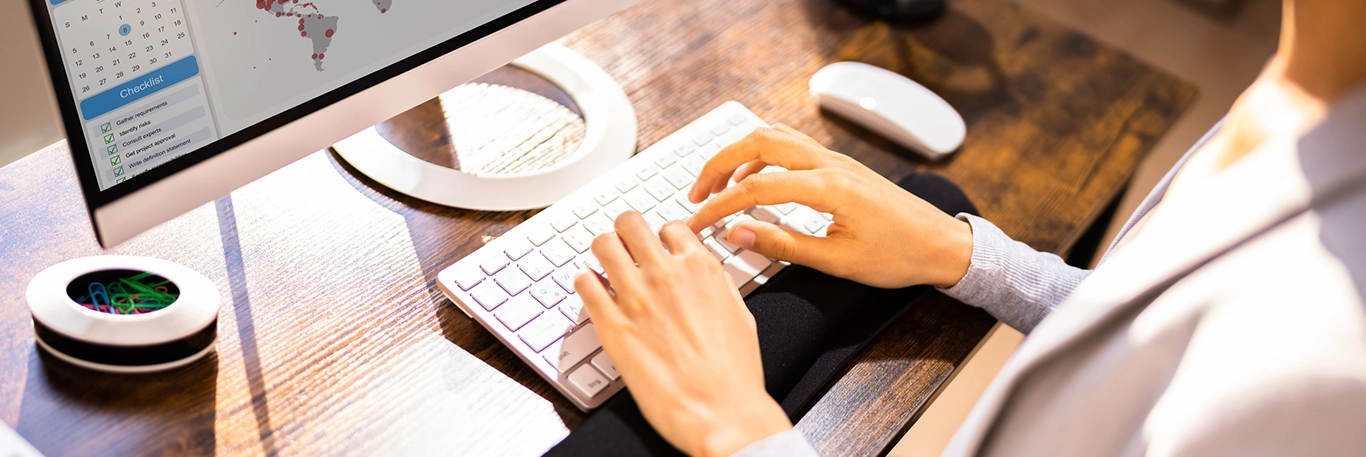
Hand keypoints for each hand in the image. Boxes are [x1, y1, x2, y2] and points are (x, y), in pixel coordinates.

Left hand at [575, 212, 791, 456]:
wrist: (720, 411)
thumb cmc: (734, 373)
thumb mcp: (739, 313)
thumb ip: (716, 285)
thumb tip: (702, 272)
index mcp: (701, 269)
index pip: (669, 227)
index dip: (661, 237)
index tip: (656, 248)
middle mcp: (666, 275)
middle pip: (630, 223)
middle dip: (626, 232)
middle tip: (625, 246)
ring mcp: (636, 298)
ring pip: (603, 244)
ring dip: (603, 251)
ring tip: (605, 265)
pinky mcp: (612, 325)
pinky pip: (584, 283)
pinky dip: (586, 282)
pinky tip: (593, 291)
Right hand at [686, 125, 972, 288]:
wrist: (943, 245)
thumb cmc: (899, 257)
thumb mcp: (837, 262)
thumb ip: (783, 245)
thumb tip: (737, 234)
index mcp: (829, 188)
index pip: (756, 187)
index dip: (719, 205)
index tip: (696, 222)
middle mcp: (830, 164)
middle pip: (758, 142)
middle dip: (719, 164)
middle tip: (695, 194)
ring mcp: (836, 159)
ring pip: (774, 135)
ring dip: (739, 154)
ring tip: (717, 184)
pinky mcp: (840, 164)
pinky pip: (792, 143)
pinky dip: (762, 153)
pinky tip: (753, 176)